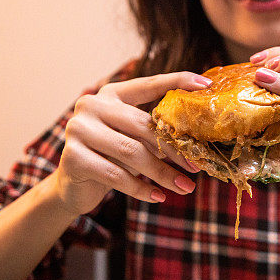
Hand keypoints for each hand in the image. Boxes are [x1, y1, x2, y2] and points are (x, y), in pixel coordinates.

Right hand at [53, 72, 210, 214]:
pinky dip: (141, 189)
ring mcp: (79, 129)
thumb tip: (198, 138)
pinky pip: (116, 175)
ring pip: (132, 152)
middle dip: (173, 149)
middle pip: (143, 125)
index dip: (178, 81)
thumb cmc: (112, 158)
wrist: (73, 187)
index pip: (148, 84)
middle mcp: (91, 105)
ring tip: (185, 187)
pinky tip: (159, 197)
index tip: (206, 85)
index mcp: (111, 94)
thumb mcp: (134, 140)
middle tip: (197, 166)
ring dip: (162, 173)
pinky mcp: (73, 157)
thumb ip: (155, 131)